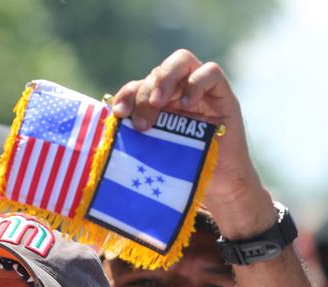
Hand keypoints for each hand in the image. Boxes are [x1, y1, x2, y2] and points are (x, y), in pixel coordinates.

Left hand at [111, 49, 275, 238]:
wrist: (217, 185)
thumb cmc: (181, 170)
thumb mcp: (152, 151)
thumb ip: (135, 134)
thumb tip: (105, 126)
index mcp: (157, 103)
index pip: (137, 86)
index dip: (125, 94)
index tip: (118, 114)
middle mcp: (176, 92)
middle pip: (156, 72)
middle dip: (144, 94)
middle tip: (142, 123)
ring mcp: (199, 90)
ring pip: (181, 60)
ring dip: (164, 80)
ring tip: (158, 104)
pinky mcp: (222, 94)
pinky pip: (211, 72)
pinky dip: (195, 83)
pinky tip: (185, 103)